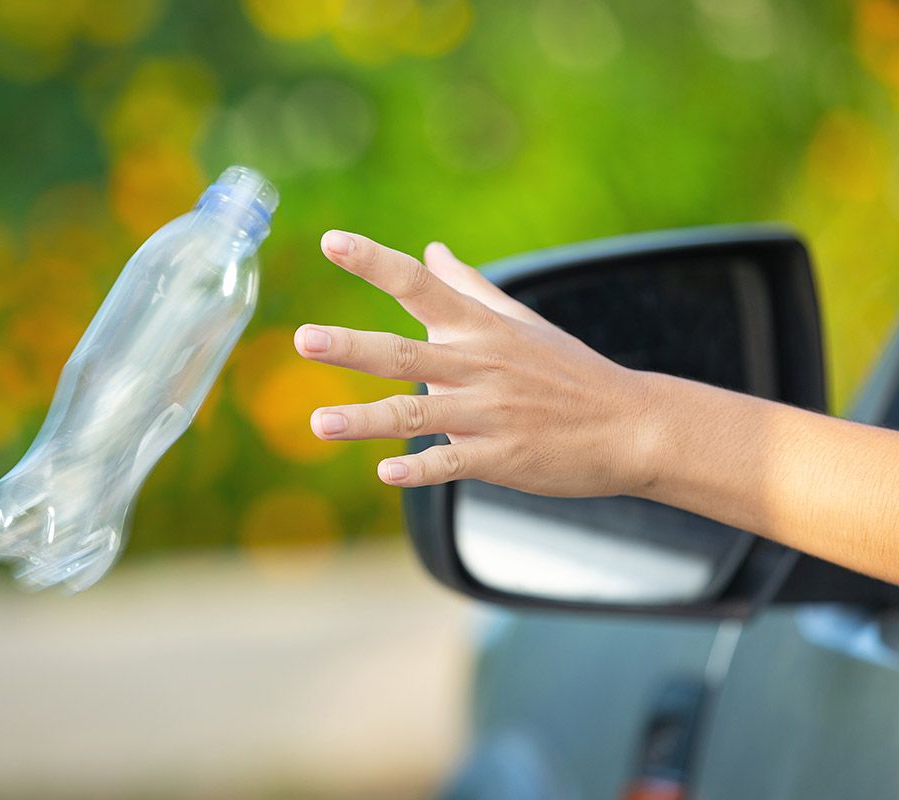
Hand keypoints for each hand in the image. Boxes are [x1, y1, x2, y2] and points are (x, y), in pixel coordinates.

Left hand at [294, 230, 654, 495]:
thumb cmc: (569, 371)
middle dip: (353, 347)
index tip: (331, 240)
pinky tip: (385, 474)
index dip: (375, 262)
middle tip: (304, 338)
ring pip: (418, 415)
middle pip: (405, 353)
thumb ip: (469, 288)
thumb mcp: (520, 321)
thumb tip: (432, 252)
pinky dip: (419, 470)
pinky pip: (452, 464)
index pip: (419, 286)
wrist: (633, 425)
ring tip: (319, 423)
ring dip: (367, 419)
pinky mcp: (502, 457)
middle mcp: (479, 367)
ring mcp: (490, 414)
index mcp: (480, 330)